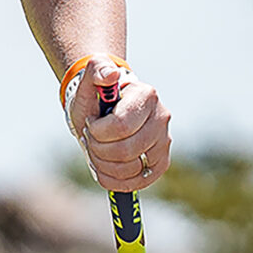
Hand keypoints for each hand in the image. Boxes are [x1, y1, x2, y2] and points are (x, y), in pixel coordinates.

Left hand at [64, 56, 171, 191]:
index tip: (90, 122)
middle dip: (97, 148)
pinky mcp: (160, 163)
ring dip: (102, 164)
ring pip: (129, 169)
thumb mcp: (88, 79)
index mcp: (147, 96)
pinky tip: (103, 169)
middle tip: (90, 138)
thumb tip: (110, 74)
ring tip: (96, 150)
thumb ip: (96, 69)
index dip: (97, 130)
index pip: (120, 126)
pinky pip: (139, 182)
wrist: (102, 110)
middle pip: (124, 150)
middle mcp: (161, 119)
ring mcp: (164, 143)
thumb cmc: (95, 96)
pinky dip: (114, 181)